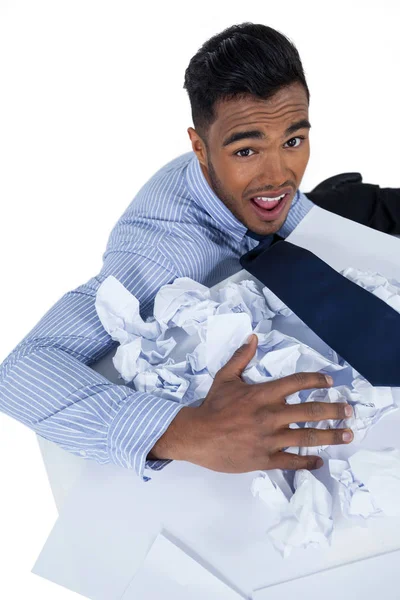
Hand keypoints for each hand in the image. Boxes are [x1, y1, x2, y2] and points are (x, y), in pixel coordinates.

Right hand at [149, 334, 353, 471]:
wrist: (197, 435)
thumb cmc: (212, 406)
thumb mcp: (225, 378)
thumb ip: (241, 358)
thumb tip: (253, 338)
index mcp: (263, 394)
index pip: (296, 383)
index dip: (315, 380)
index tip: (330, 382)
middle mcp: (271, 415)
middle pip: (310, 411)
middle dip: (334, 410)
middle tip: (349, 411)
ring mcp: (270, 439)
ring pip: (307, 437)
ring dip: (330, 436)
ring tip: (347, 435)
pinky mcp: (265, 458)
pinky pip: (291, 461)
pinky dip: (307, 462)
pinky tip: (319, 461)